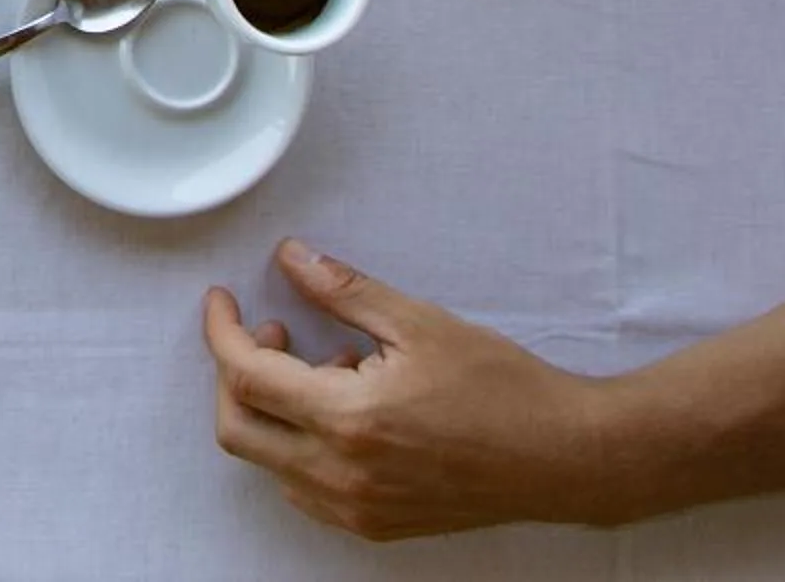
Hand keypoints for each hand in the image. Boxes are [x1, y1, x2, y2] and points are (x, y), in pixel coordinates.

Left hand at [202, 240, 624, 539]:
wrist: (562, 457)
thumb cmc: (503, 388)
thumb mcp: (419, 323)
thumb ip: (344, 292)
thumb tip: (291, 258)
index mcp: (348, 420)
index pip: (245, 376)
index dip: (222, 332)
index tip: (222, 301)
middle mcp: (342, 475)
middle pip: (237, 428)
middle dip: (236, 373)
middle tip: (273, 331)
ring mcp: (355, 509)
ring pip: (269, 462)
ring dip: (274, 409)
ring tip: (330, 366)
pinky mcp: (374, 525)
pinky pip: (303, 489)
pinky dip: (300, 445)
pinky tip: (345, 409)